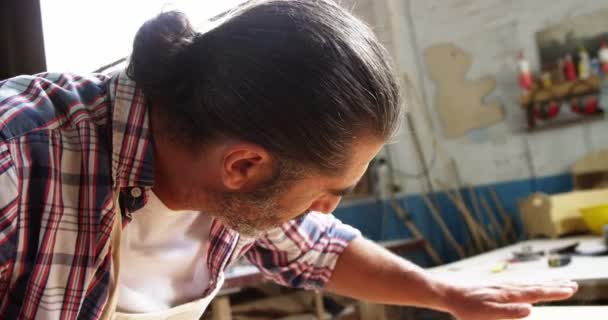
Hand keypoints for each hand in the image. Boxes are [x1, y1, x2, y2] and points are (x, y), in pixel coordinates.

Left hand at [444, 280, 577, 319]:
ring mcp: (503, 286)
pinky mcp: (497, 287)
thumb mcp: (487, 314)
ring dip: (545, 284)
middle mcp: (508, 288)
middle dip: (555, 286)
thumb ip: (508, 313)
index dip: (554, 292)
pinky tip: (533, 285)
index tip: (571, 289)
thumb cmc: (468, 308)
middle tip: (574, 284)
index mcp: (509, 295)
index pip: (537, 293)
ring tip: (559, 282)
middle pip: (536, 286)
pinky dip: (531, 284)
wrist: (450, 294)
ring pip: (529, 284)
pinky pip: (520, 285)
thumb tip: (530, 310)